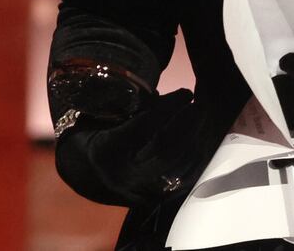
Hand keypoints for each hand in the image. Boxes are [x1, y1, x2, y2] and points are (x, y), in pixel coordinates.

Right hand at [56, 88, 232, 204]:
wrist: (87, 174)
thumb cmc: (97, 137)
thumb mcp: (106, 118)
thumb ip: (137, 109)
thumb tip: (174, 96)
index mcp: (106, 151)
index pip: (143, 127)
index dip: (168, 108)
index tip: (187, 92)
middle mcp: (122, 176)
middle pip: (164, 149)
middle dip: (188, 124)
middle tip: (202, 105)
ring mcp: (138, 193)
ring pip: (177, 167)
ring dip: (197, 140)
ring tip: (206, 119)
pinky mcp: (153, 200)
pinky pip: (182, 181)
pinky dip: (196, 160)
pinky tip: (203, 141)